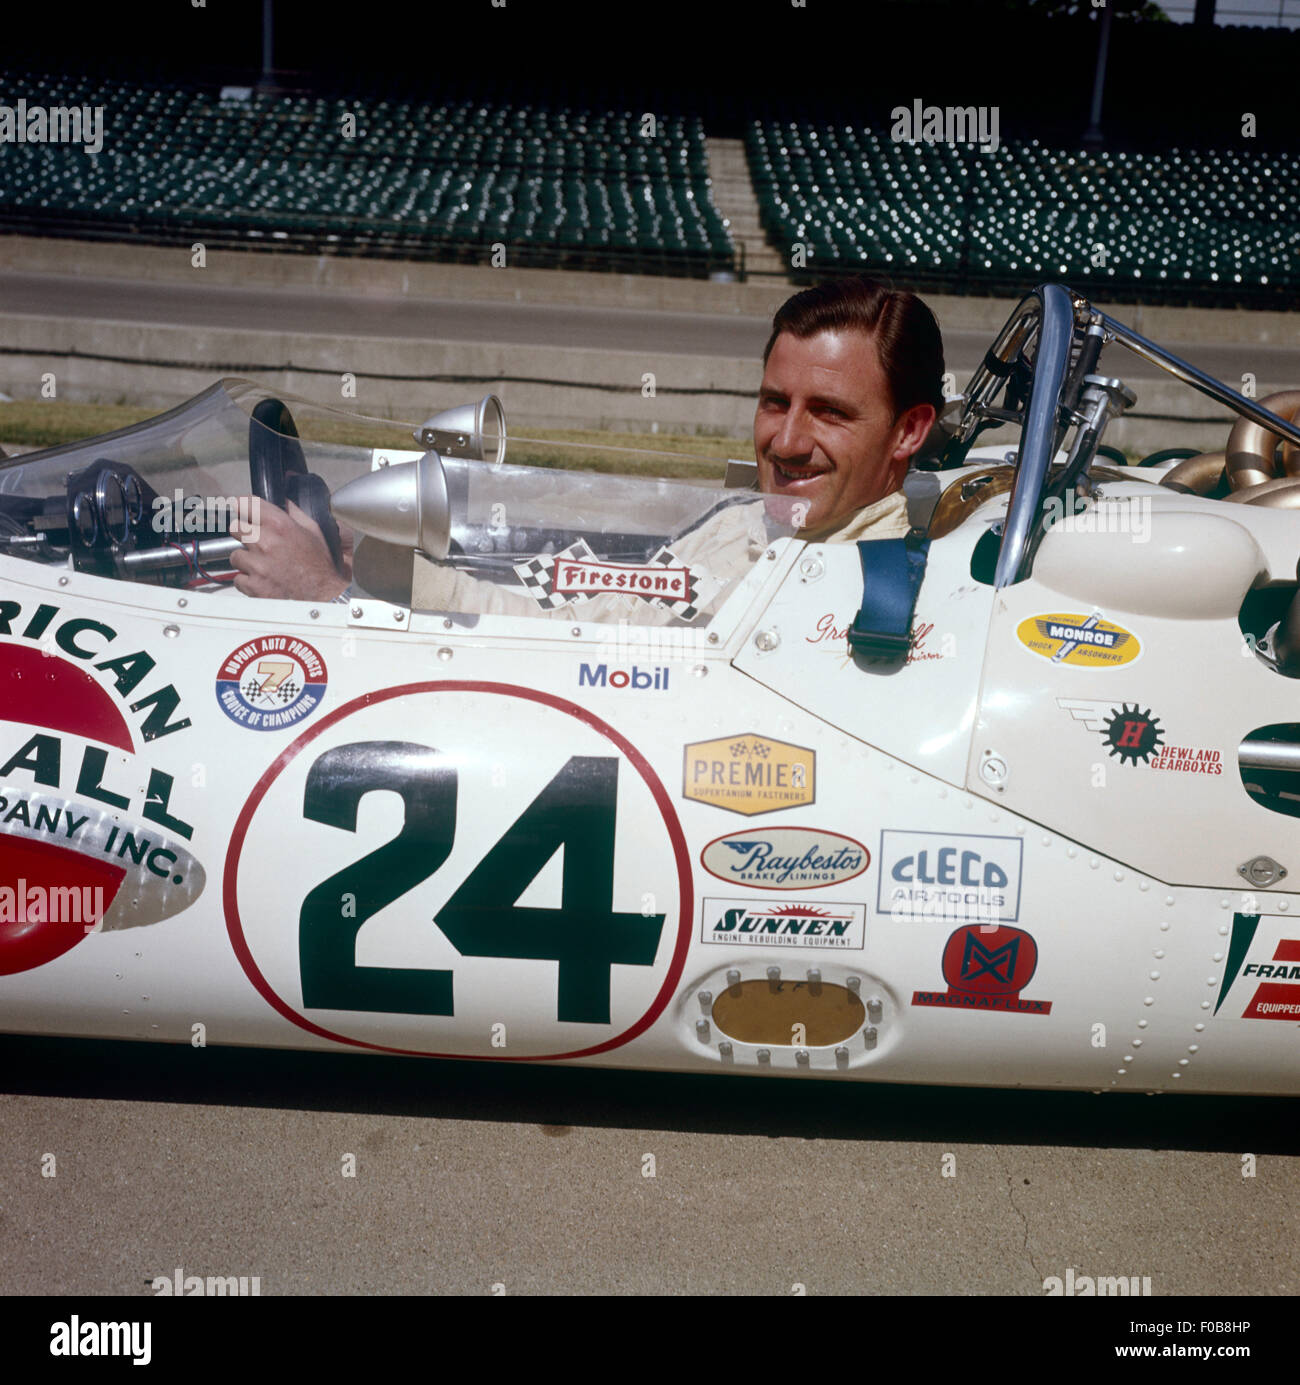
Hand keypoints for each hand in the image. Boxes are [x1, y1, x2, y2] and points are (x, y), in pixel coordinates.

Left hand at [229, 500, 348, 600]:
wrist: (323, 597)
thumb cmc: (321, 566)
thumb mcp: (314, 531)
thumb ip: (294, 513)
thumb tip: (282, 501)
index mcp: (280, 526)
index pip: (245, 503)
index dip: (244, 507)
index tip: (244, 510)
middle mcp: (265, 543)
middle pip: (235, 528)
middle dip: (244, 533)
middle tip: (257, 542)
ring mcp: (257, 566)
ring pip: (235, 556)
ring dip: (246, 560)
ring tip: (264, 566)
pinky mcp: (253, 585)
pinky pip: (238, 579)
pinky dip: (248, 581)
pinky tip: (264, 581)